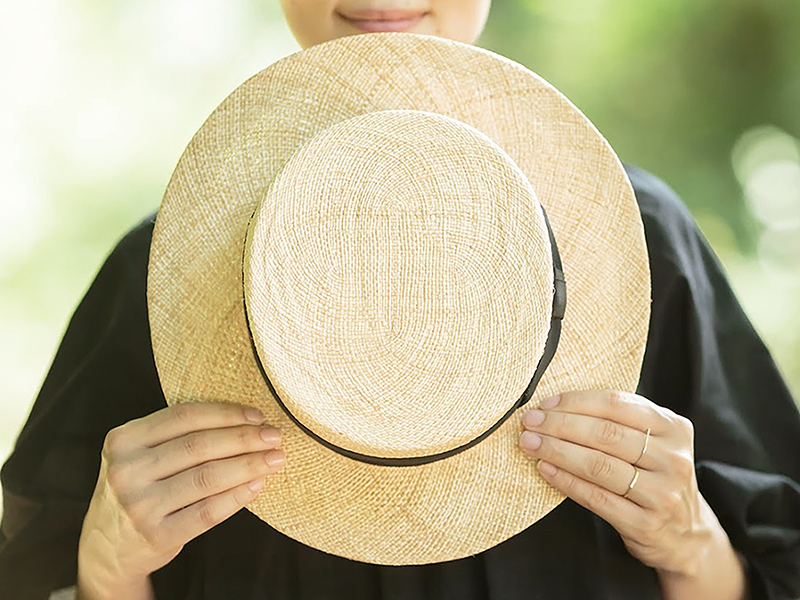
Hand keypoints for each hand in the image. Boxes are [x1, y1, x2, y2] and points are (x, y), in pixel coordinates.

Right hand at [77, 402, 283, 598]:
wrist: (107, 545)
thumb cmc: (138, 488)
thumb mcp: (140, 454)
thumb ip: (177, 435)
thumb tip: (246, 420)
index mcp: (124, 440)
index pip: (184, 416)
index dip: (226, 413)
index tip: (258, 415)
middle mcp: (126, 471)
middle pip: (199, 445)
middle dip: (245, 438)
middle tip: (275, 436)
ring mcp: (139, 505)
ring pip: (207, 477)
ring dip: (249, 465)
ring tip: (274, 459)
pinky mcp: (156, 535)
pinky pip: (207, 511)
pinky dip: (237, 496)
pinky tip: (257, 485)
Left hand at [518, 390, 721, 575]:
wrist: (686, 536)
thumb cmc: (655, 478)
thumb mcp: (653, 443)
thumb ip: (619, 421)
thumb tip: (556, 404)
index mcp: (674, 427)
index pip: (617, 403)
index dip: (575, 401)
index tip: (545, 403)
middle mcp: (673, 458)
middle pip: (605, 433)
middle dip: (559, 424)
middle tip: (530, 422)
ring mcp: (662, 493)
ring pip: (599, 464)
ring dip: (557, 450)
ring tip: (530, 443)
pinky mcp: (646, 523)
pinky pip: (596, 497)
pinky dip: (566, 481)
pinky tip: (546, 469)